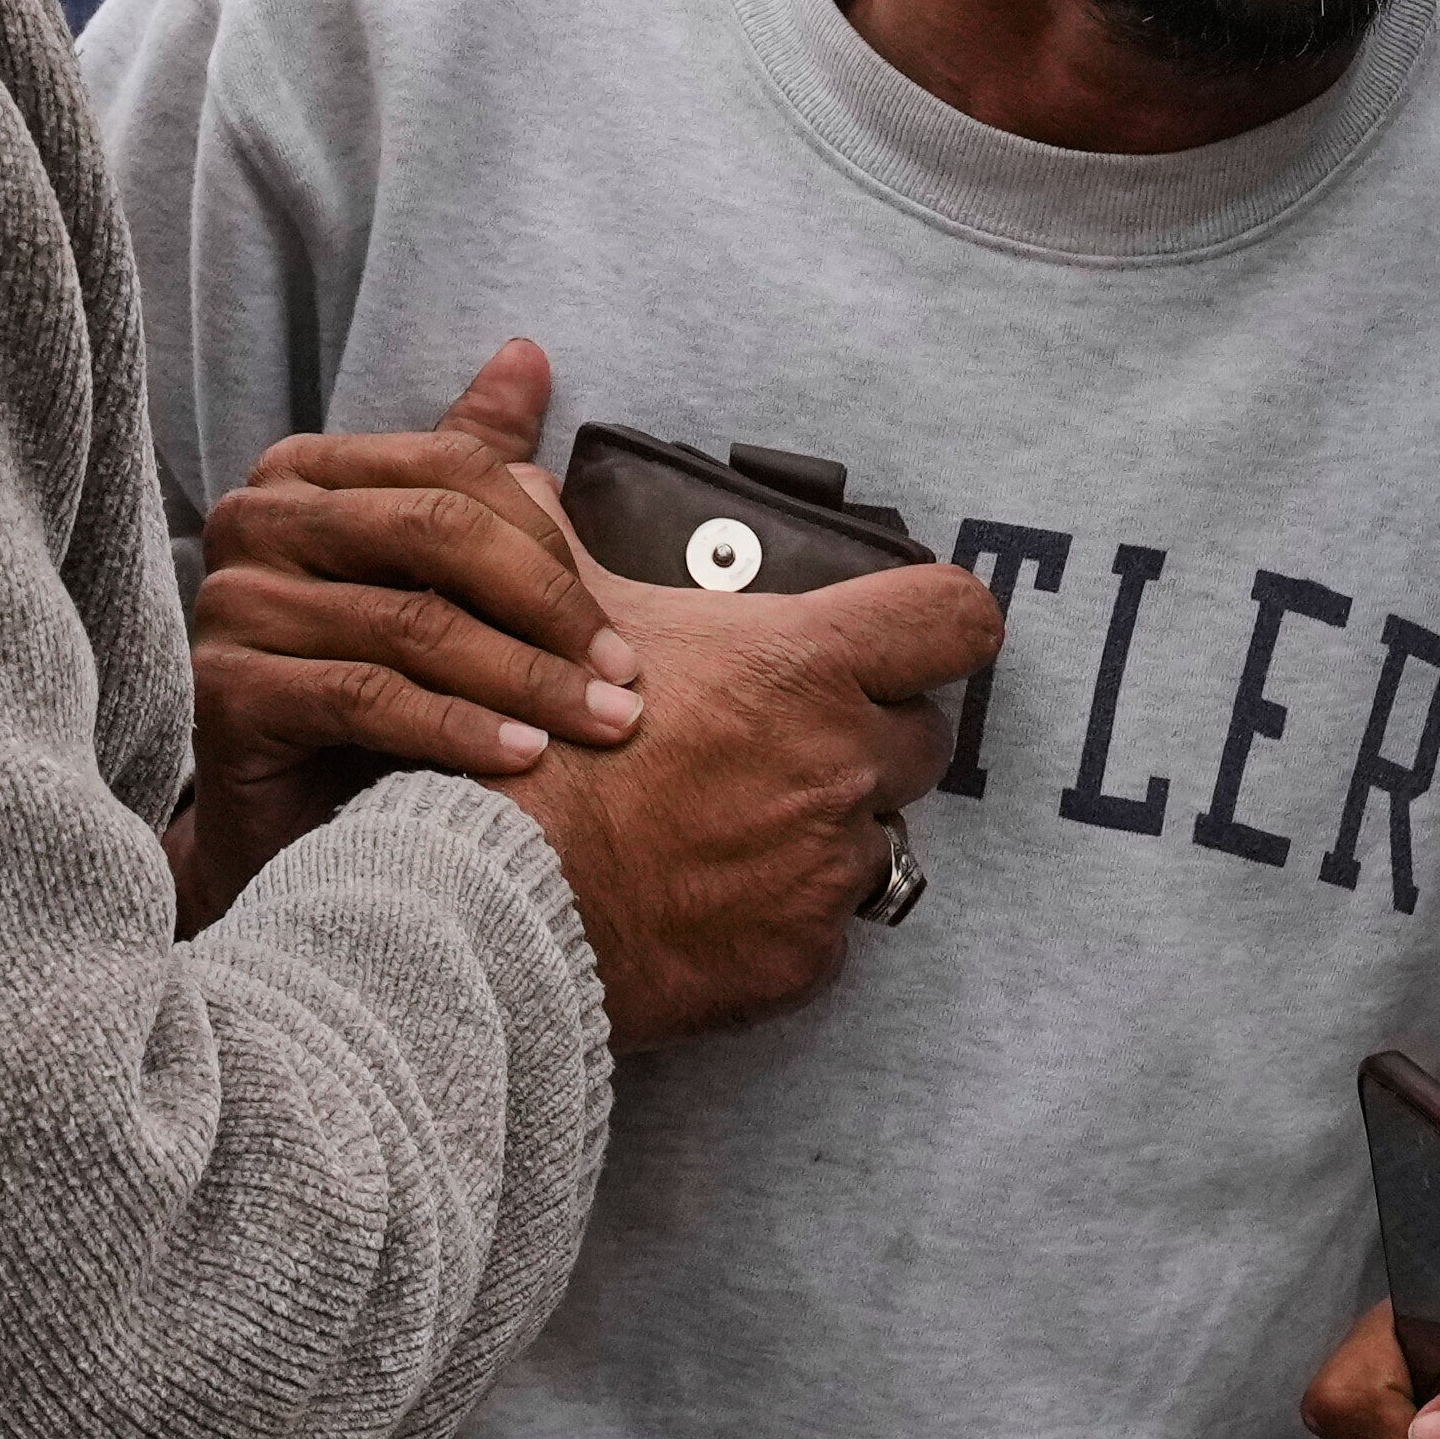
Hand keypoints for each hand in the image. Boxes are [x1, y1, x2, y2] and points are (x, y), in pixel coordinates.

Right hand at [174, 341, 645, 927]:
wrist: (295, 825)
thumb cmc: (374, 688)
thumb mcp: (435, 573)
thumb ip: (475, 466)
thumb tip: (526, 352)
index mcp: (307, 472)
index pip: (454, 471)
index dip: (551, 544)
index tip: (625, 633)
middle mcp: (256, 520)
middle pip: (433, 530)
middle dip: (548, 609)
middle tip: (624, 681)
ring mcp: (231, 602)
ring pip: (410, 623)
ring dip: (524, 680)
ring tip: (599, 725)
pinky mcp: (224, 688)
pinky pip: (366, 696)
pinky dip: (457, 729)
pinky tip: (523, 760)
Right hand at [512, 558, 1008, 1044]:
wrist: (487, 900)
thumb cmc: (525, 750)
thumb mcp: (556, 619)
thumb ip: (569, 546)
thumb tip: (526, 483)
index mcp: (801, 664)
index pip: (952, 620)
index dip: (938, 626)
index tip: (917, 642)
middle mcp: (838, 761)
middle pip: (921, 739)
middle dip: (865, 742)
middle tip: (784, 749)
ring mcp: (828, 866)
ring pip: (872, 841)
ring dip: (819, 836)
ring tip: (724, 836)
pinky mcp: (803, 955)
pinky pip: (823, 932)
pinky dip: (779, 921)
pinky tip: (708, 906)